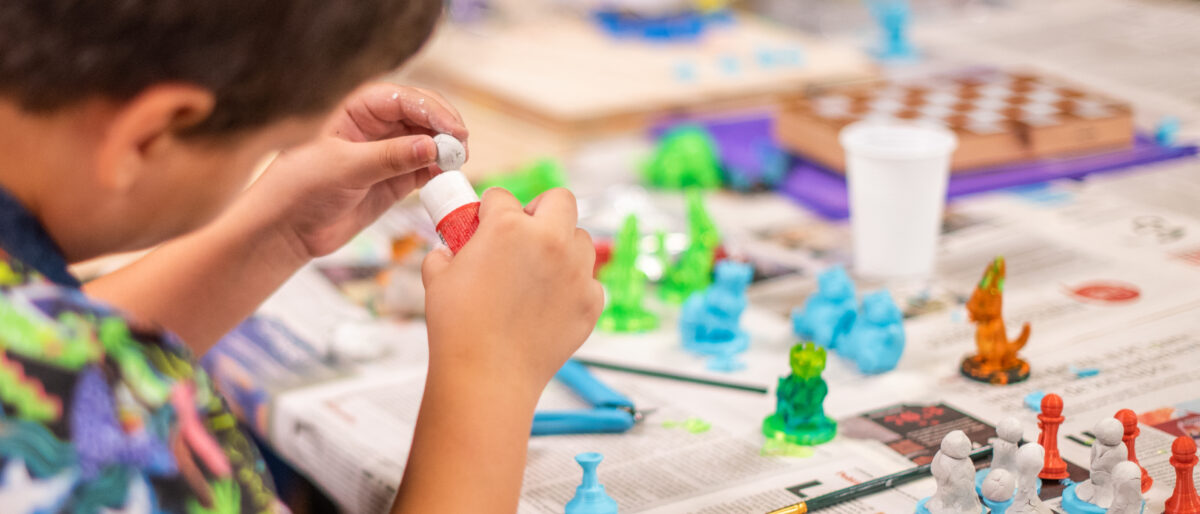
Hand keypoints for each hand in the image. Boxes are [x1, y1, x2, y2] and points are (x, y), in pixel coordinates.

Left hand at [249, 83, 468, 258]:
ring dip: (445, 150)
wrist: (285, 230)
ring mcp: (385, 153)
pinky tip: (445, 177)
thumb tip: (432, 147)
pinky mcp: (393, 180)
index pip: (401, 98)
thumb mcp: (344, 168)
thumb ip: (390, 157)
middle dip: (443, 127)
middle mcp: (373, 127)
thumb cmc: (298, 188)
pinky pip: (425, 170)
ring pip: (427, 142)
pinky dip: (438, 172)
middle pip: (420, 116)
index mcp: (354, 108)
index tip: (452, 128)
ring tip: (455, 163)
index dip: (431, 109)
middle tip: (461, 145)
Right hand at [420, 188, 603, 397]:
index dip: (491, 209)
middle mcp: (550, 241)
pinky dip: (574, 287)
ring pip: (581, 240)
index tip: (487, 221)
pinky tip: (550, 304)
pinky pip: (589, 281)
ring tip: (540, 270)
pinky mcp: (591, 302)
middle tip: (527, 230)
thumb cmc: (459, 328)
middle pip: (561, 200)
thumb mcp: (438, 277)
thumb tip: (449, 250)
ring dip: (564, 246)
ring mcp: (576, 272)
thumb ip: (446, 253)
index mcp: (509, 226)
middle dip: (543, 209)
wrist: (487, 377)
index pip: (503, 197)